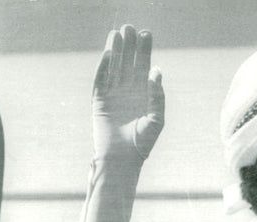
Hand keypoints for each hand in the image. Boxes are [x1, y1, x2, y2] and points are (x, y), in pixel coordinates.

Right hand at [92, 25, 163, 163]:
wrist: (122, 159)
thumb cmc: (142, 143)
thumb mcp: (156, 120)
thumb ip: (157, 96)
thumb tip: (156, 71)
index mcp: (143, 95)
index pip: (144, 67)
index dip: (145, 51)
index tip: (147, 35)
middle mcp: (128, 91)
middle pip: (129, 62)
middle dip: (130, 45)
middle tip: (131, 27)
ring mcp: (112, 95)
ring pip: (114, 67)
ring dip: (117, 50)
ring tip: (119, 32)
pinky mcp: (99, 101)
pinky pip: (101, 79)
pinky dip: (104, 66)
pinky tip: (110, 51)